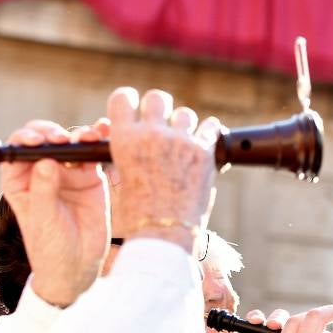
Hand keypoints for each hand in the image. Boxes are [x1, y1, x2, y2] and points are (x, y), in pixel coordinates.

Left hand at [0, 119, 110, 307]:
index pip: (17, 151)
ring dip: (77, 135)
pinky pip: (92, 154)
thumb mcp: (44, 220)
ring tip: (85, 138)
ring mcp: (67, 173)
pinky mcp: (90, 177)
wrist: (78, 266)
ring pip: (69, 143)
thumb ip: (44, 190)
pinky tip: (102, 133)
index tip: (36, 141)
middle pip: (43, 140)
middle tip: (62, 140)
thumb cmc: (51, 247)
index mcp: (20, 181)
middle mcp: (42, 172)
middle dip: (51, 134)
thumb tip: (46, 161)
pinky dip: (97, 141)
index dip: (24, 139)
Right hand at [107, 88, 218, 251]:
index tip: (135, 106)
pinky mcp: (204, 151)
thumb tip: (144, 134)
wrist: (163, 233)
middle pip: (157, 98)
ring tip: (183, 144)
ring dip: (184, 125)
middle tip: (163, 123)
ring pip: (184, 114)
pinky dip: (208, 132)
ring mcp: (179, 141)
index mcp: (124, 139)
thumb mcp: (125, 176)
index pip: (122, 98)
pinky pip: (210, 127)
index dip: (129, 100)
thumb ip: (134, 150)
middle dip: (160, 108)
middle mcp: (150, 134)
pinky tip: (205, 141)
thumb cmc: (141, 214)